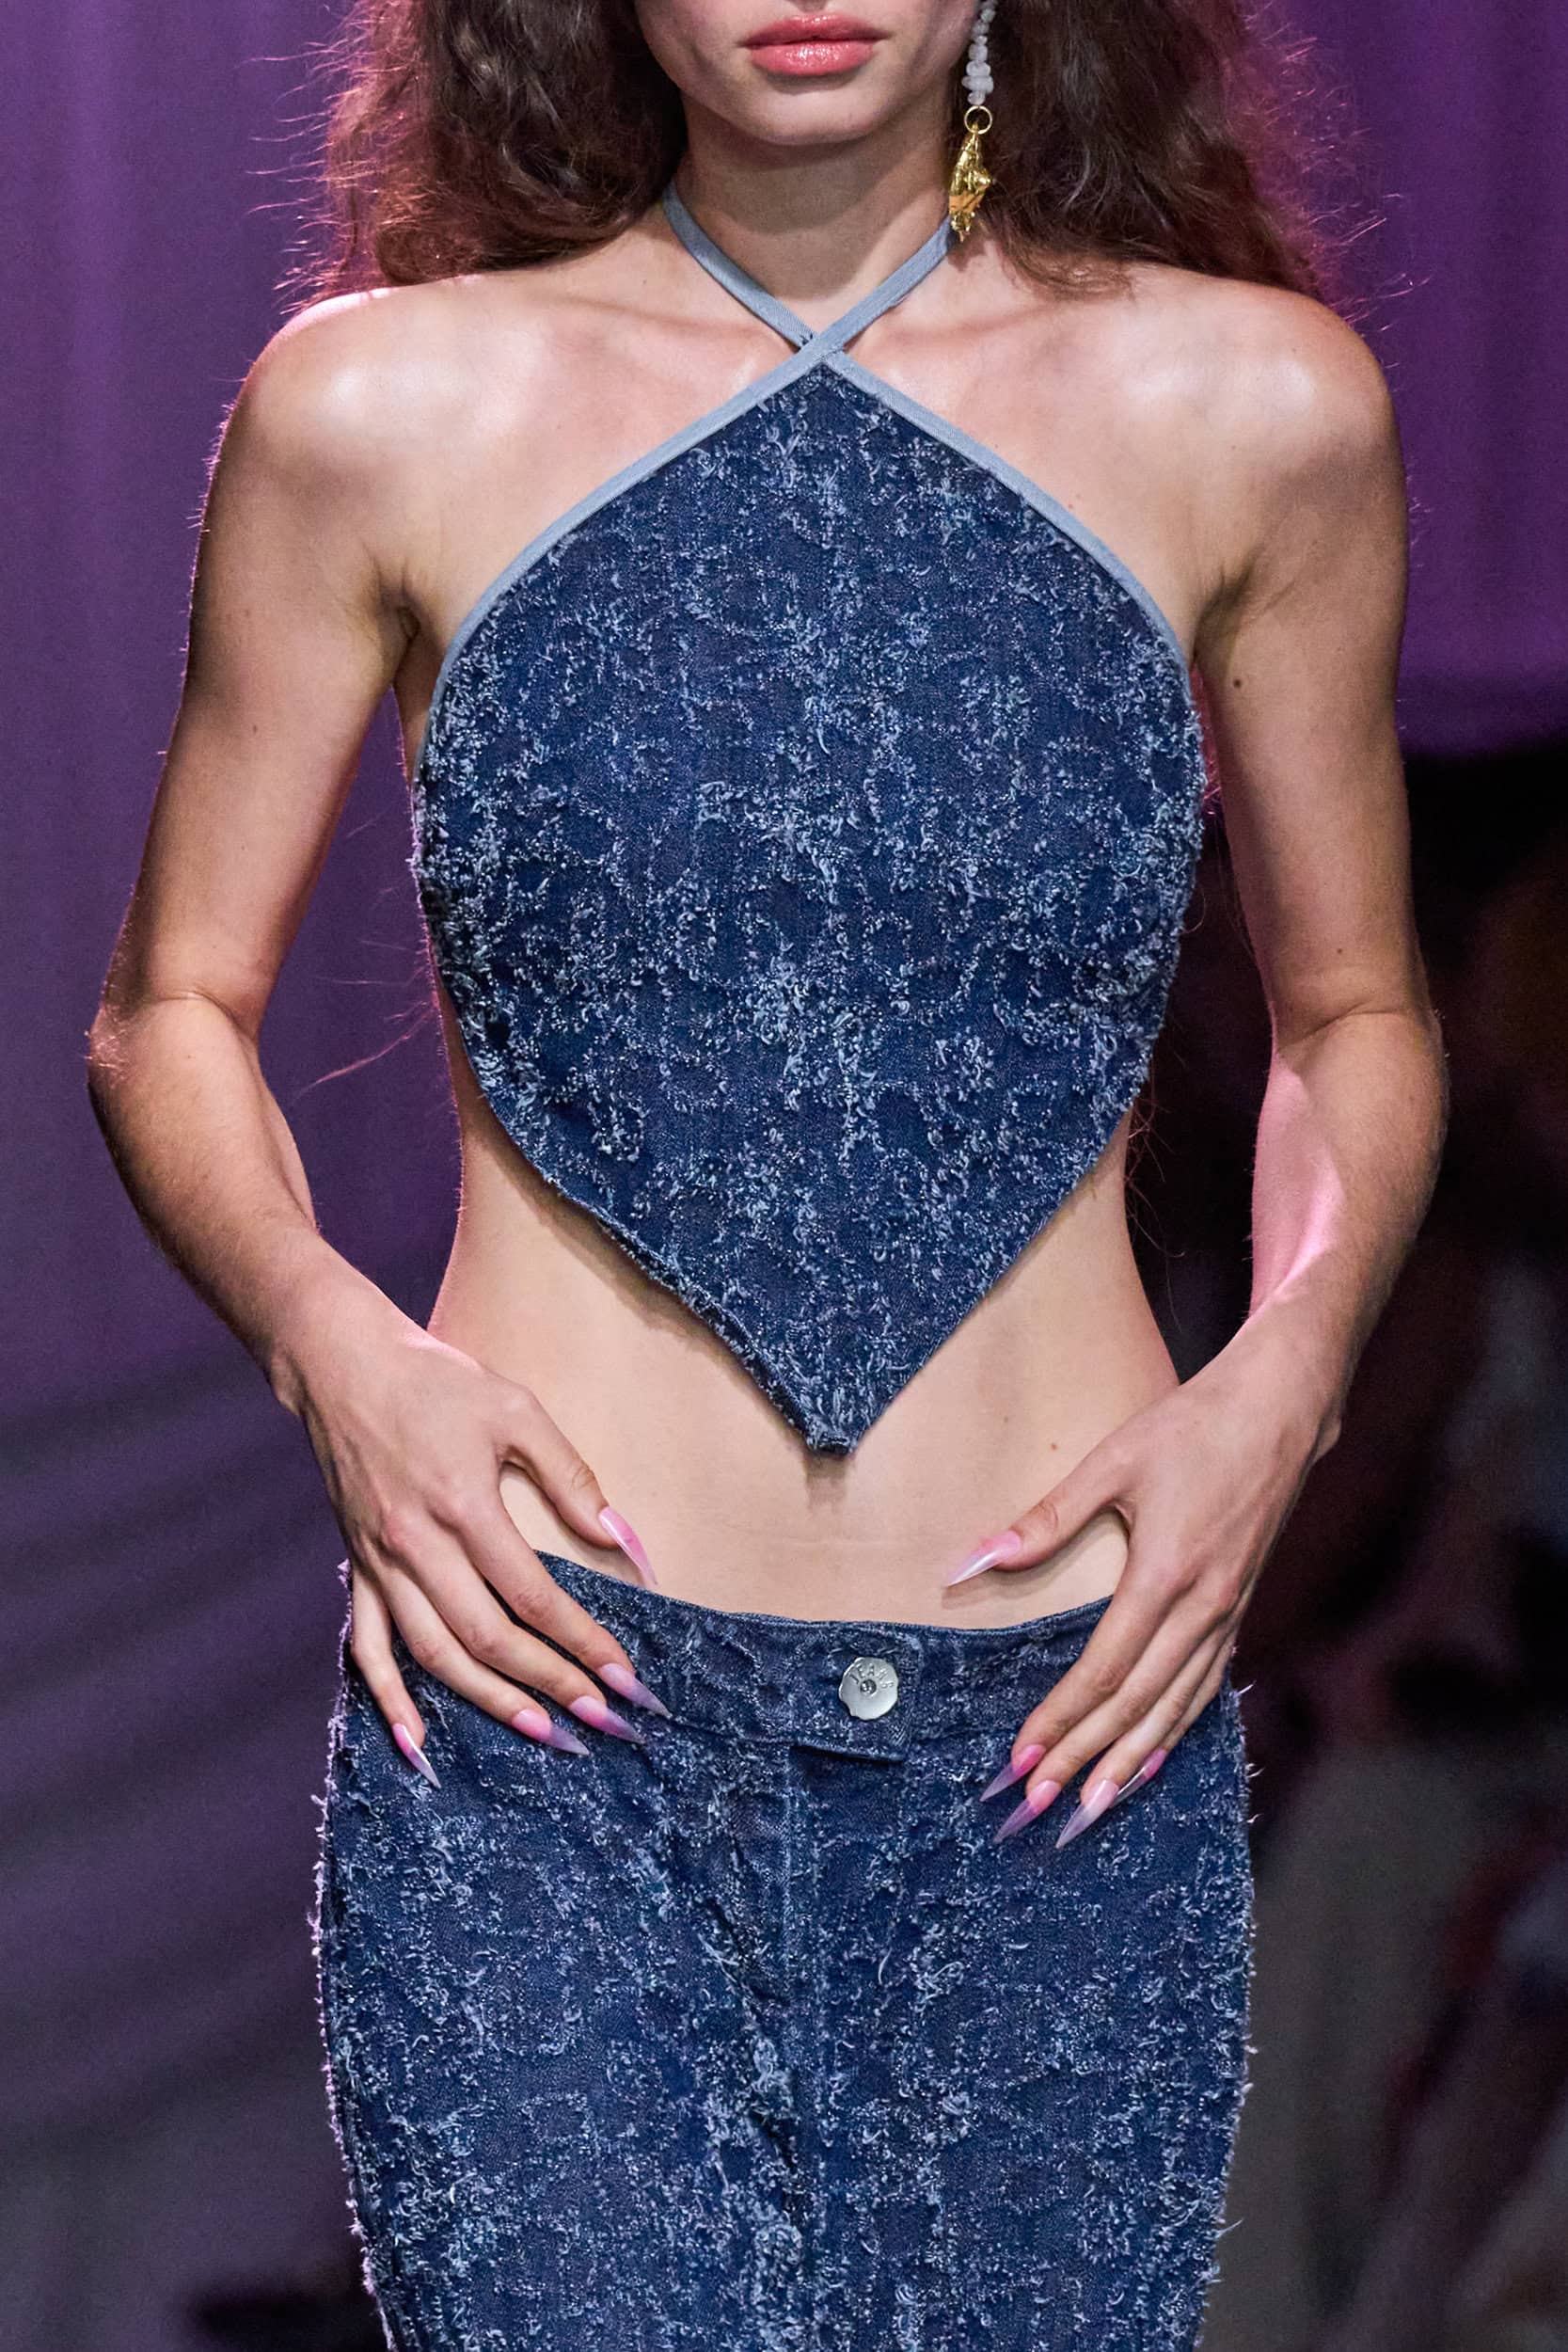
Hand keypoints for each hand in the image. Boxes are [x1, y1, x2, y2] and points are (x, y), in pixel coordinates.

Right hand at [292, 1295, 670, 1780]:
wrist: (343, 1366)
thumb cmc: (437, 1381)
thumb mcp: (516, 1410)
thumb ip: (571, 1476)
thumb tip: (621, 1538)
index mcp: (464, 1507)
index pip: (533, 1595)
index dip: (581, 1641)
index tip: (623, 1676)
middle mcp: (418, 1547)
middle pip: (488, 1638)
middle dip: (549, 1683)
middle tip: (599, 1719)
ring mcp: (381, 1563)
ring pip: (434, 1655)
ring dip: (488, 1701)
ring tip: (541, 1733)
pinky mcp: (357, 1568)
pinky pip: (367, 1646)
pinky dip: (389, 1699)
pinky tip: (417, 1743)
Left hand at [950, 1337, 1329, 1845]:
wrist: (1282, 1409)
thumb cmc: (1194, 1426)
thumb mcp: (1112, 1461)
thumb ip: (1045, 1519)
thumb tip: (973, 1561)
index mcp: (1166, 1574)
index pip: (1104, 1671)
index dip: (1060, 1720)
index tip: (1021, 1759)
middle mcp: (1203, 1607)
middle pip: (1137, 1704)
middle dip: (1085, 1758)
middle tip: (1040, 1806)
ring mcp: (1229, 1612)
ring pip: (1176, 1706)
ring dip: (1130, 1760)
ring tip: (1092, 1807)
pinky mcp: (1241, 1607)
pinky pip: (1206, 1685)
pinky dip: (1175, 1729)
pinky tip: (1151, 1757)